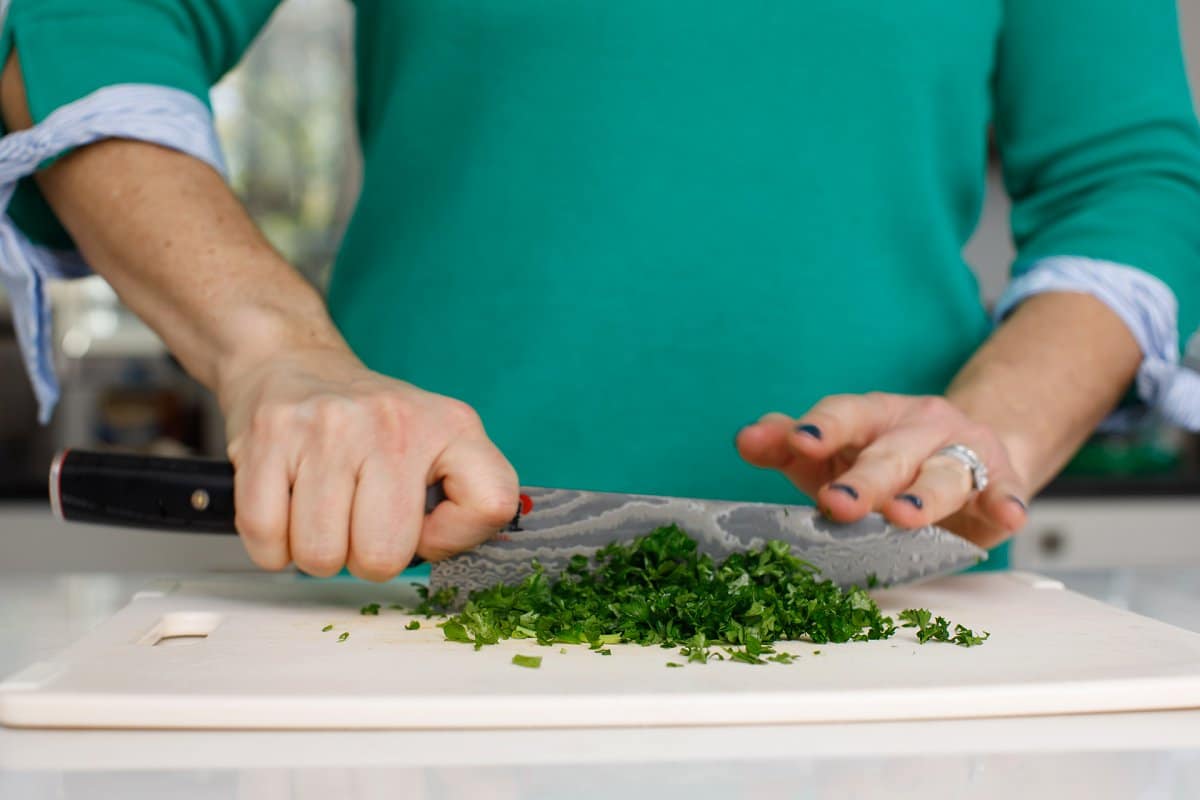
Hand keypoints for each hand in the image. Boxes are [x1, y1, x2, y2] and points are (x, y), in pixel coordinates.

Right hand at [219, 345, 518, 580]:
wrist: (294, 363)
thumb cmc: (371, 426)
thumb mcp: (440, 445)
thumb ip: (463, 502)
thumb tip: (453, 559)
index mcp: (451, 425)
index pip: (491, 505)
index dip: (452, 540)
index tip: (426, 526)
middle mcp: (394, 422)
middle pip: (383, 556)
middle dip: (367, 559)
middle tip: (359, 522)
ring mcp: (328, 427)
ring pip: (320, 556)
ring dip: (317, 553)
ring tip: (323, 512)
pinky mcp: (269, 437)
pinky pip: (266, 542)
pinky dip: (273, 547)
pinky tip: (288, 508)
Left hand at [735, 393, 1028, 547]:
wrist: (970, 449)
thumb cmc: (885, 456)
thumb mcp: (834, 450)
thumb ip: (786, 447)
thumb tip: (746, 438)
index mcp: (874, 415)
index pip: (845, 414)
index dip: (820, 427)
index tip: (796, 442)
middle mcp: (919, 426)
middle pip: (889, 453)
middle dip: (863, 480)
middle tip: (835, 503)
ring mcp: (963, 452)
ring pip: (943, 473)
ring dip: (924, 496)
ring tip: (904, 516)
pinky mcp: (1000, 481)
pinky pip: (1004, 490)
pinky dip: (1006, 502)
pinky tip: (1006, 516)